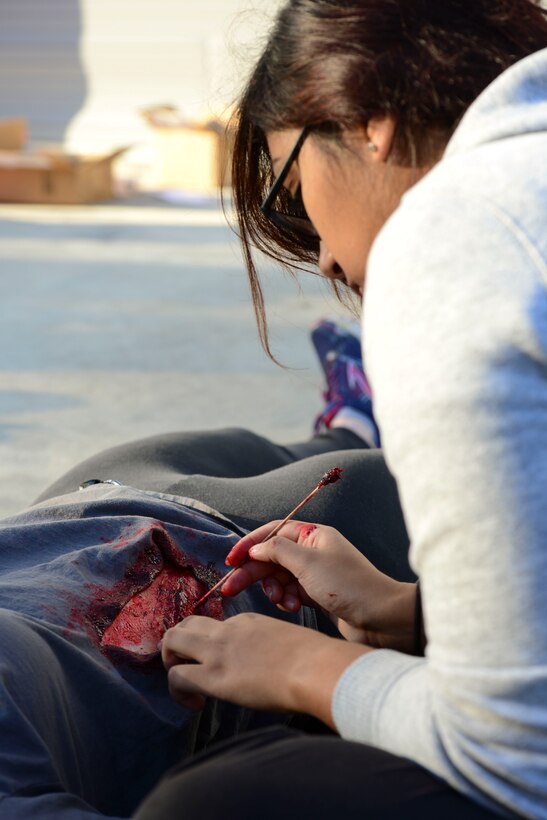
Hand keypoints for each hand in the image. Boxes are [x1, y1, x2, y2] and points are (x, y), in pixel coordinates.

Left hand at [161, 613, 369, 723]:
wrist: (314, 667)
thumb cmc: (314, 659)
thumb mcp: (287, 642)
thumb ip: (271, 649)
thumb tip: (272, 666)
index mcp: (247, 620)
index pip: (214, 627)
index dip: (210, 647)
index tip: (222, 667)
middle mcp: (226, 630)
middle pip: (185, 624)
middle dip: (177, 646)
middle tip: (187, 670)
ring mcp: (217, 651)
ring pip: (171, 641)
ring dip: (170, 663)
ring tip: (184, 687)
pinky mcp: (213, 676)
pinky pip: (176, 677)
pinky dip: (177, 692)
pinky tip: (196, 705)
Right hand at [223, 521, 415, 651]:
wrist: (380, 618)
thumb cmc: (347, 585)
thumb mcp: (308, 563)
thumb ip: (277, 550)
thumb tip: (256, 547)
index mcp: (314, 535)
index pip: (274, 532)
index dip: (250, 544)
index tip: (231, 560)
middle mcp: (313, 551)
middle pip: (272, 557)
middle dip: (253, 572)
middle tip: (231, 588)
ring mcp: (315, 573)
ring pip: (279, 577)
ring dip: (274, 589)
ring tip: (281, 601)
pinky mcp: (317, 594)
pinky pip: (290, 593)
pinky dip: (286, 599)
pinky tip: (292, 607)